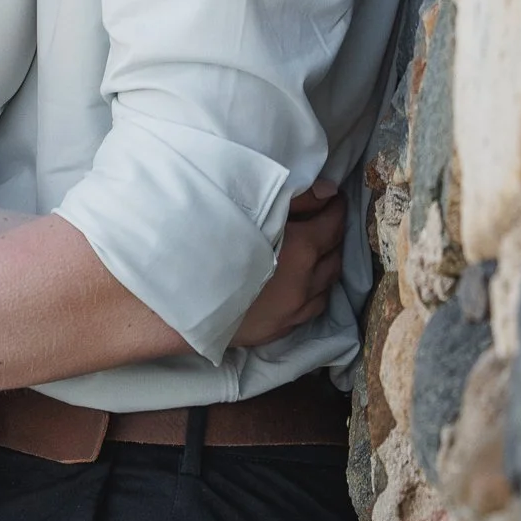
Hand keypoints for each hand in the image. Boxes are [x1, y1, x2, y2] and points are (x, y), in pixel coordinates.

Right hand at [231, 178, 346, 349]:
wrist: (184, 296)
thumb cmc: (215, 243)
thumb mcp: (257, 210)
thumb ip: (298, 199)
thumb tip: (328, 192)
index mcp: (302, 249)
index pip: (333, 224)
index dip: (335, 207)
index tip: (333, 198)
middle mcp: (305, 282)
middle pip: (334, 255)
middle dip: (334, 234)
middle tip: (326, 219)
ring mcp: (295, 310)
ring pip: (327, 284)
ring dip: (327, 264)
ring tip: (318, 250)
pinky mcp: (281, 329)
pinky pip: (313, 307)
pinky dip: (316, 290)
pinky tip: (305, 281)